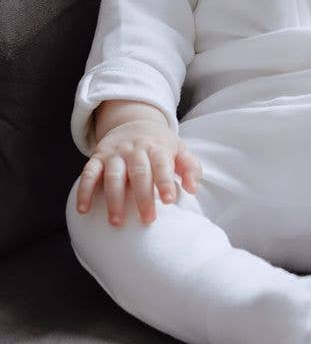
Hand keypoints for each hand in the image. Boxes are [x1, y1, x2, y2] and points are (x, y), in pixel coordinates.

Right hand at [74, 119, 201, 227]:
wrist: (134, 122)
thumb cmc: (160, 144)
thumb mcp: (180, 150)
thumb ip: (190, 168)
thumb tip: (193, 189)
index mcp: (158, 148)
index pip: (162, 165)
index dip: (165, 182)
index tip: (169, 200)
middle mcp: (135, 149)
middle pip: (139, 173)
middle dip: (143, 198)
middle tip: (147, 220)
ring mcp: (115, 153)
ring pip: (114, 175)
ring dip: (114, 199)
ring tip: (116, 221)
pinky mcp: (97, 157)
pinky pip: (89, 173)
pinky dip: (84, 190)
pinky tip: (84, 209)